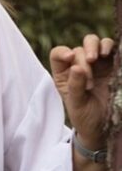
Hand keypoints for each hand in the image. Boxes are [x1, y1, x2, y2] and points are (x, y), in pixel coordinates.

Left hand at [50, 34, 114, 148]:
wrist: (104, 128)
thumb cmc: (85, 116)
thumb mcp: (76, 104)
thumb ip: (75, 86)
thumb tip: (77, 67)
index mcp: (63, 73)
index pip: (58, 54)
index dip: (62, 52)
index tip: (69, 58)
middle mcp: (78, 65)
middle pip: (78, 49)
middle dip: (83, 58)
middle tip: (88, 73)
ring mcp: (96, 64)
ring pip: (94, 42)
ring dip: (94, 46)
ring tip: (96, 59)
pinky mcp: (112, 65)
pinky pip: (111, 49)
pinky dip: (109, 47)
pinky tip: (108, 54)